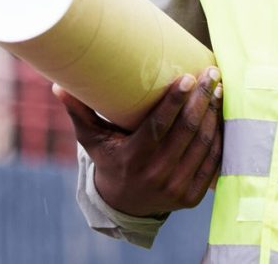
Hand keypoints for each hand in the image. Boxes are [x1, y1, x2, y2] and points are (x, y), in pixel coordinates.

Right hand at [53, 67, 222, 216]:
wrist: (124, 205)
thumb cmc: (108, 160)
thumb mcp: (92, 139)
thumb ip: (78, 112)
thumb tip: (57, 87)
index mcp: (134, 158)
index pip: (160, 127)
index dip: (175, 102)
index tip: (187, 77)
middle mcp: (157, 174)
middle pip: (187, 131)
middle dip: (202, 99)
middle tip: (211, 73)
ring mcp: (177, 187)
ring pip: (203, 144)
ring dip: (213, 114)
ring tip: (218, 88)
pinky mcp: (192, 196)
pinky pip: (212, 163)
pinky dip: (218, 137)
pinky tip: (220, 115)